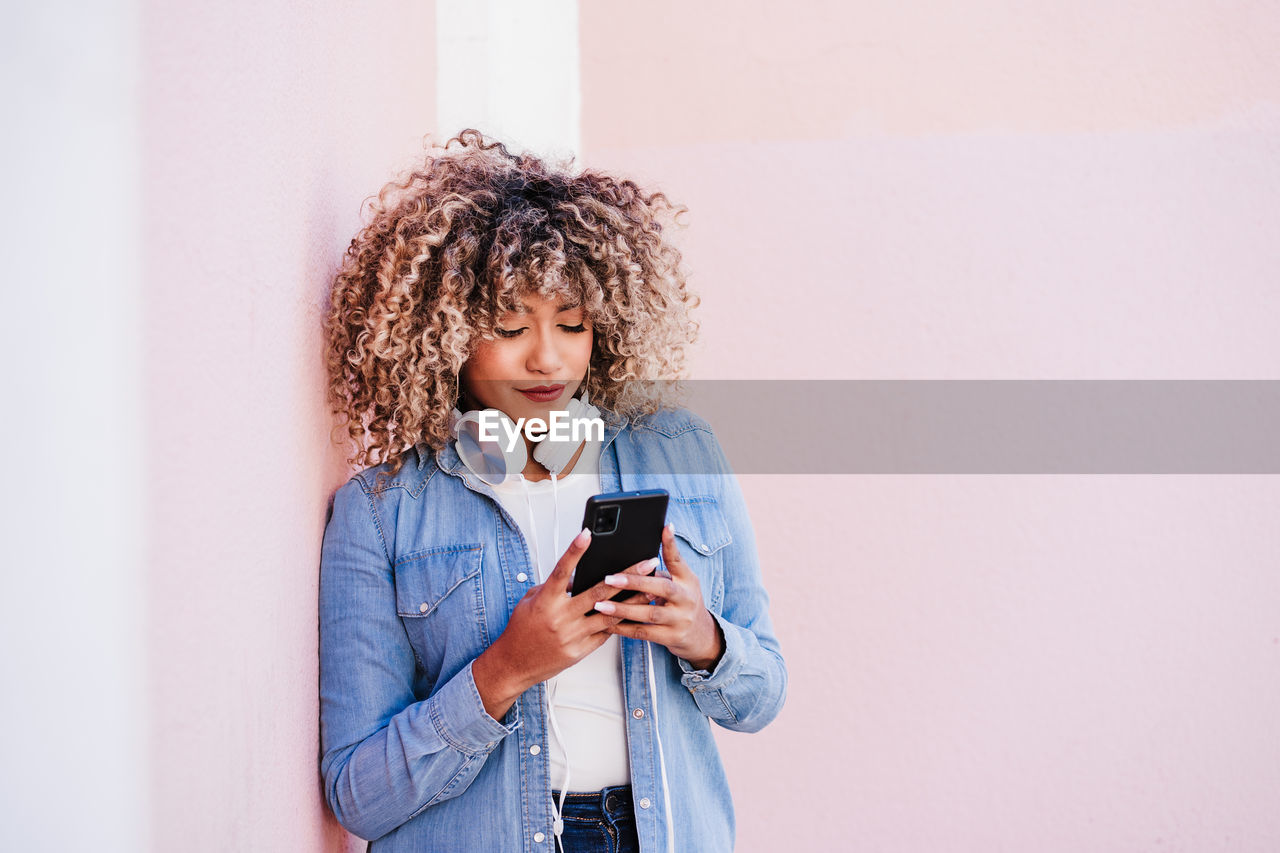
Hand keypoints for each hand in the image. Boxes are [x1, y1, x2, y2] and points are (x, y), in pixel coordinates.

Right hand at [472, 528, 655, 719]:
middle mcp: (561, 617)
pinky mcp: (580, 650)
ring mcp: (572, 635)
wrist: (514, 664)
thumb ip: (553, 587)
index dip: (575, 551)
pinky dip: (619, 621)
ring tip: (652, 589)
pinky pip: (604, 633)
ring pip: (610, 614)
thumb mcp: (531, 601)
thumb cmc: (522, 629)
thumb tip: (577, 577)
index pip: (562, 570)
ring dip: (633, 601)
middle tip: (647, 562)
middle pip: (599, 591)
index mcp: (545, 601)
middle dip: (627, 575)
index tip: (588, 533)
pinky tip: (635, 613)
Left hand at [594, 523, 724, 671]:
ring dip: (622, 609)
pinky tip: (607, 623)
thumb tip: (652, 545)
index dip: (671, 544)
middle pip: (661, 588)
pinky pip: (643, 633)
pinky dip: (624, 628)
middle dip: (634, 582)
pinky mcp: (670, 638)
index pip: (679, 560)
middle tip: (609, 579)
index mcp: (688, 581)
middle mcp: (686, 599)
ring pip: (649, 614)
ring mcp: (679, 620)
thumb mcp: (684, 581)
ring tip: (600, 605)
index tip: (665, 528)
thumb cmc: (685, 603)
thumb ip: (669, 566)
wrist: (701, 636)